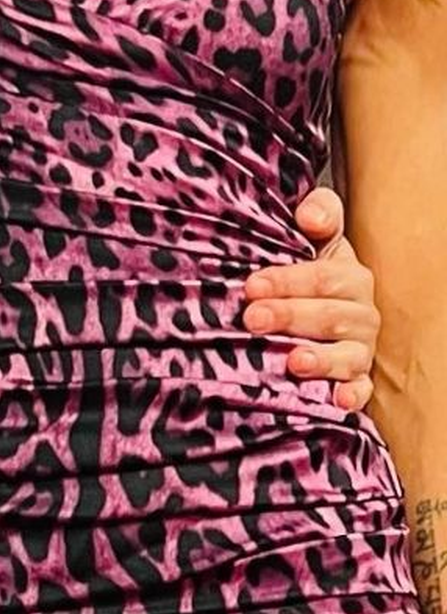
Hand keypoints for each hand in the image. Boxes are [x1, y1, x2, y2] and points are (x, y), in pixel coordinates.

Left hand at [242, 184, 377, 410]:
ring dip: (320, 360)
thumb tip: (309, 217)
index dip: (287, 281)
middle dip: (289, 317)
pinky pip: (361, 389)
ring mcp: (361, 349)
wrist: (321, 302)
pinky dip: (352, 395)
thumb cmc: (310, 266)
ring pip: (347, 356)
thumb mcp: (318, 234)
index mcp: (351, 277)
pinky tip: (337, 400)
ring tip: (293, 361)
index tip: (252, 285)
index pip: (323, 277)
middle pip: (328, 317)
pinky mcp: (358, 378)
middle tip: (252, 318)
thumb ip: (319, 213)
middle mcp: (361, 314)